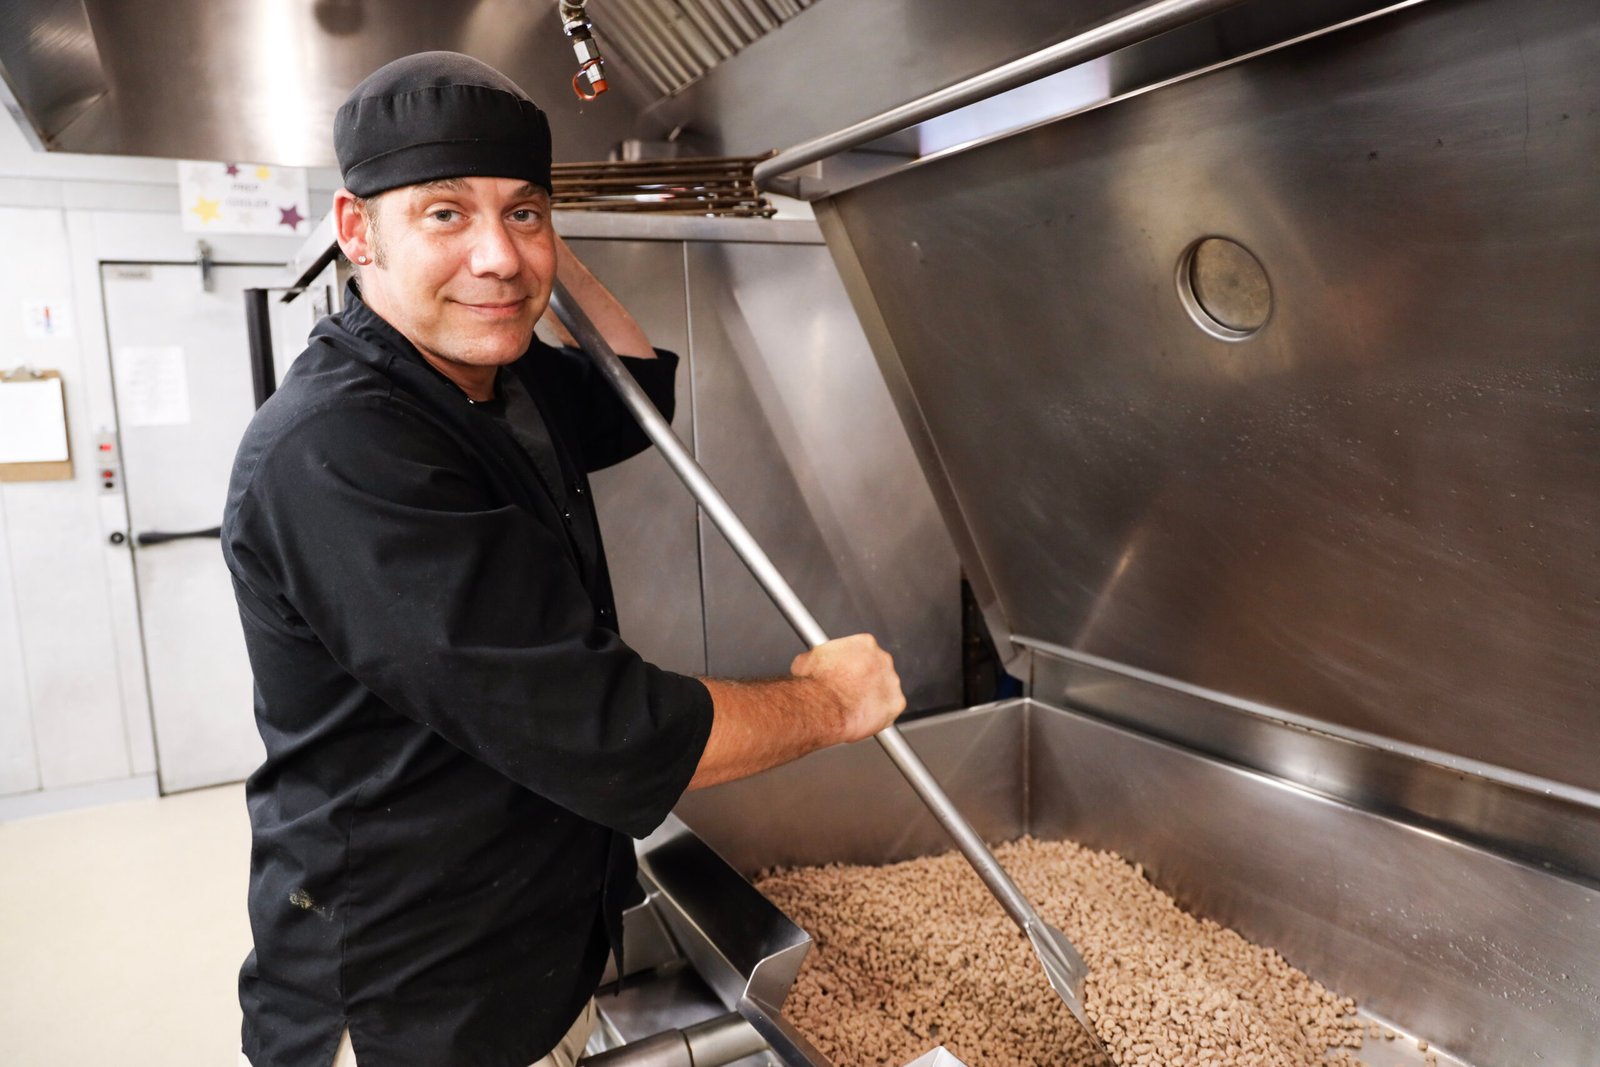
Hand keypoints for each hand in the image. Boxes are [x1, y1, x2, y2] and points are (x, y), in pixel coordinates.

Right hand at [791, 634, 905, 744]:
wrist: (822, 705)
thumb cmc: (815, 684)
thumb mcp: (808, 660)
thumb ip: (822, 658)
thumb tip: (813, 662)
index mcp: (864, 644)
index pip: (865, 652)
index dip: (854, 666)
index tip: (848, 674)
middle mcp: (882, 659)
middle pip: (878, 669)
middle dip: (866, 680)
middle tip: (851, 692)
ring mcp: (891, 681)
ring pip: (885, 690)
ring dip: (873, 698)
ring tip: (854, 707)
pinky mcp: (896, 703)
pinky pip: (890, 710)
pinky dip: (879, 716)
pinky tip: (864, 718)